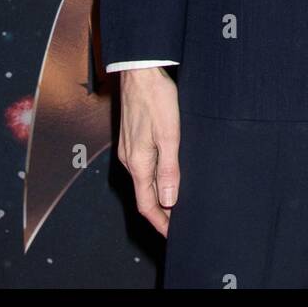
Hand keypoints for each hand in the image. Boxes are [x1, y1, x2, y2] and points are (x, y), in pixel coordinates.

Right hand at [116, 66, 179, 235]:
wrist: (140, 71)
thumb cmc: (155, 98)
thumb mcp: (169, 134)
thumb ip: (169, 169)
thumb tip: (169, 201)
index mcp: (138, 162)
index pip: (147, 204)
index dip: (160, 223)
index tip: (174, 235)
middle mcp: (129, 159)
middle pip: (143, 195)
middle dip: (160, 212)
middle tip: (179, 223)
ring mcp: (128, 149)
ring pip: (142, 181)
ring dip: (158, 195)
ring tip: (176, 203)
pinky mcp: (132, 137)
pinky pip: (142, 167)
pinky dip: (154, 179)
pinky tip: (166, 175)